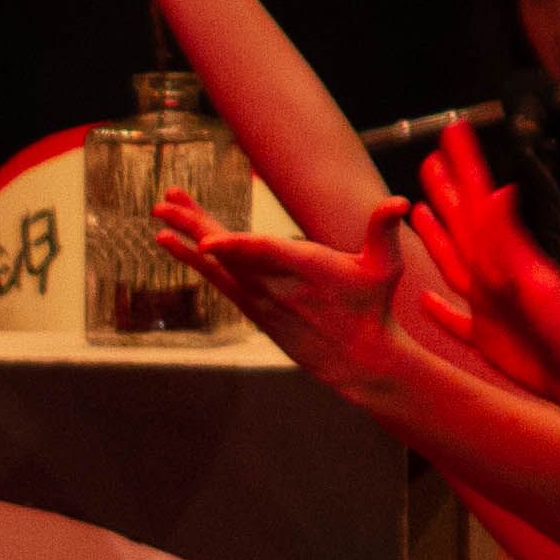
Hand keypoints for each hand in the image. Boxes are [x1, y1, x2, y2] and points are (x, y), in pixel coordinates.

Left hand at [165, 198, 414, 396]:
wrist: (356, 359)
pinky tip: (172, 244)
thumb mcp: (386, 267)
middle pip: (229, 251)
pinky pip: (217, 280)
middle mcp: (276, 284)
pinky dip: (194, 261)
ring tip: (160, 212)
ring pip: (217, 263)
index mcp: (307, 268)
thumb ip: (383, 229)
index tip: (204, 241)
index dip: (234, 246)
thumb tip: (399, 200)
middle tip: (164, 203)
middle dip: (195, 225)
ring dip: (187, 236)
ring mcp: (261, 297)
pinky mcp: (252, 307)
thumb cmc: (371, 309)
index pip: (265, 254)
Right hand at [412, 121, 559, 398]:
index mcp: (504, 258)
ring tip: (421, 210)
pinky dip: (438, 310)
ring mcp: (490, 307)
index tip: (455, 131)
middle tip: (433, 159)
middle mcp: (495, 276)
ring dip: (438, 236)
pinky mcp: (489, 339)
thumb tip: (501, 191)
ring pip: (454, 262)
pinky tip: (425, 300)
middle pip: (463, 224)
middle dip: (448, 190)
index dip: (466, 166)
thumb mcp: (539, 281)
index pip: (478, 202)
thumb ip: (513, 240)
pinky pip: (454, 321)